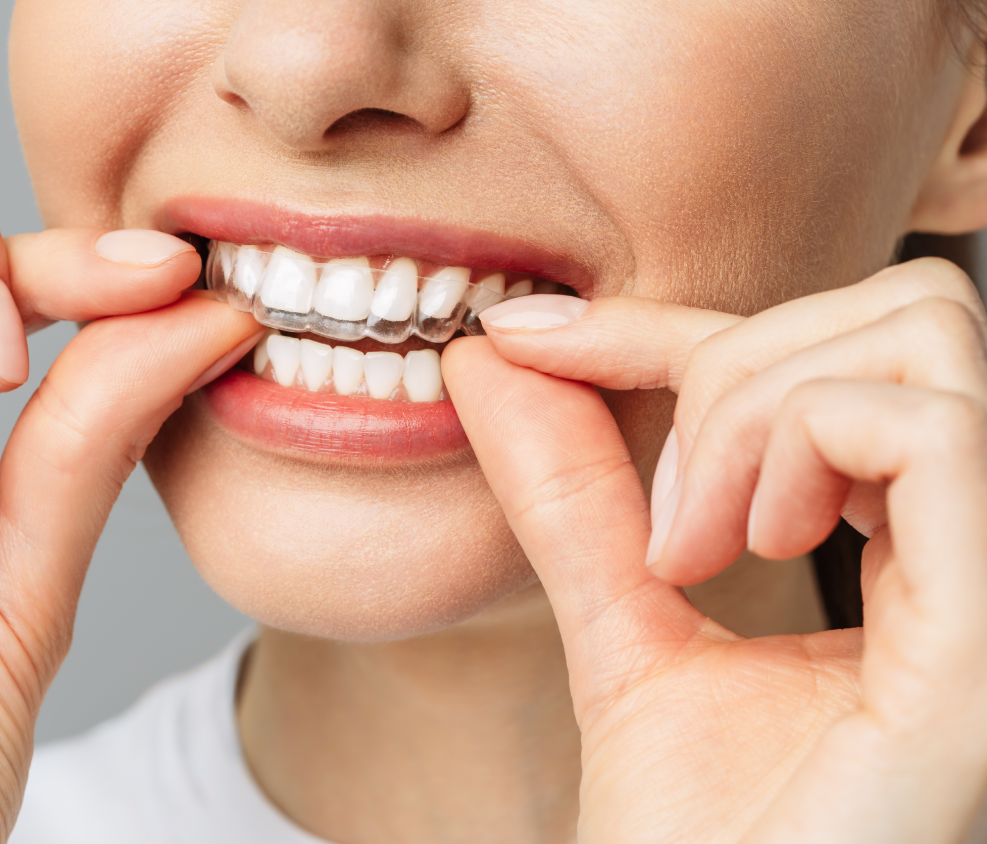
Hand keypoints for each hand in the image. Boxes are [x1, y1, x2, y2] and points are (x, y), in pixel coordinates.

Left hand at [441, 257, 986, 842]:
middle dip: (733, 368)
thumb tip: (490, 359)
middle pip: (910, 309)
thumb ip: (576, 496)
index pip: (831, 356)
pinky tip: (742, 556)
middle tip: (662, 524)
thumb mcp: (628, 630)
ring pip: (923, 335)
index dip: (668, 325)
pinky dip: (798, 450)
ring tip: (696, 549)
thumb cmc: (703, 843)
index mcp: (934, 553)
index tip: (517, 336)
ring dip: (754, 410)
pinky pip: (928, 429)